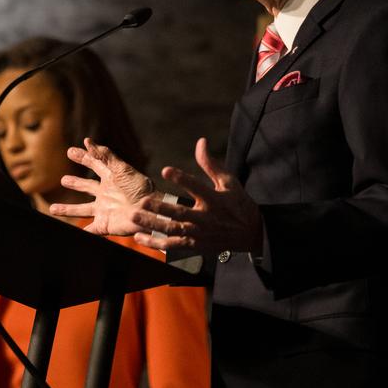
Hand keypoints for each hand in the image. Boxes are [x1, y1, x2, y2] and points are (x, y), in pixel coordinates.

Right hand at [49, 137, 159, 235]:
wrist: (151, 212)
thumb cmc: (140, 188)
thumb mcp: (122, 169)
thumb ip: (104, 155)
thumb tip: (87, 141)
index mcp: (111, 178)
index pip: (93, 164)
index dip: (83, 157)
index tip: (70, 151)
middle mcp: (105, 193)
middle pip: (86, 187)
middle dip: (75, 183)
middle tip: (63, 180)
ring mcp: (104, 209)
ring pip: (82, 209)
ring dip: (68, 209)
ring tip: (52, 209)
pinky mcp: (105, 224)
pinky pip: (90, 230)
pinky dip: (82, 233)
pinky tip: (73, 235)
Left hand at [127, 137, 262, 254]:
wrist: (252, 234)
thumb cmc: (238, 204)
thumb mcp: (229, 182)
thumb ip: (211, 164)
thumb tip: (201, 142)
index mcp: (214, 200)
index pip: (196, 187)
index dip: (181, 178)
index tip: (165, 170)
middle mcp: (206, 218)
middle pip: (180, 213)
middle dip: (160, 208)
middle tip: (141, 201)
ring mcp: (200, 234)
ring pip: (173, 230)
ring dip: (153, 224)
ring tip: (134, 216)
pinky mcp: (196, 245)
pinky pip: (173, 245)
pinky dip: (156, 243)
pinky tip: (140, 237)